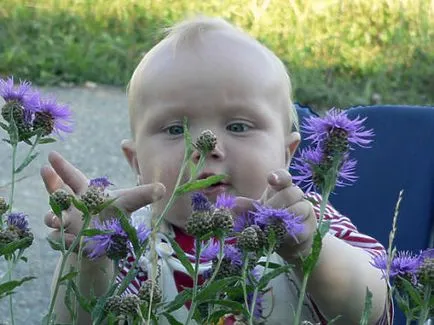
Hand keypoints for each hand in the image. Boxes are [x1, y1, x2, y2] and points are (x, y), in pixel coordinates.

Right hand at [41, 151, 164, 249]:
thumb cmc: (117, 217)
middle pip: (56, 193)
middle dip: (50, 183)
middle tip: (45, 171)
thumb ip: (144, 194)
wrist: (105, 245)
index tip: (51, 154)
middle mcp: (73, 205)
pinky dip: (62, 240)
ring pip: (52, 217)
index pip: (72, 177)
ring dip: (53, 217)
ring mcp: (66, 222)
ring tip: (59, 220)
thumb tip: (163, 187)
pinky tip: (72, 241)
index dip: (62, 166)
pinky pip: (57, 238)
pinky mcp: (65, 240)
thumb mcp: (131, 204)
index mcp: (86, 192)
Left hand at [233, 169, 316, 260]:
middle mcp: (297, 197)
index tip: (271, 179)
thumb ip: (248, 208)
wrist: (287, 244)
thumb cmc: (270, 222)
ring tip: (271, 226)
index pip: (285, 177)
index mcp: (282, 189)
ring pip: (301, 208)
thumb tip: (233, 204)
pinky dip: (290, 233)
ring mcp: (306, 211)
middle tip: (265, 214)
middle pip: (292, 192)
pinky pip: (303, 227)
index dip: (279, 176)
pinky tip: (281, 237)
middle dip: (277, 203)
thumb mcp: (257, 214)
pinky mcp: (310, 228)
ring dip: (284, 217)